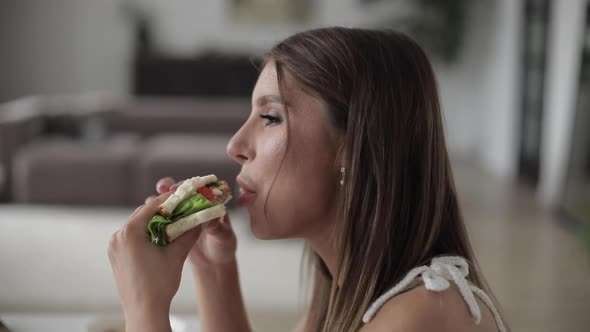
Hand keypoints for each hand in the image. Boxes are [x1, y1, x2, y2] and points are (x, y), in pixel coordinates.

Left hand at [107, 192, 200, 328]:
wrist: (144, 311)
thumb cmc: (159, 284)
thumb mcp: (177, 255)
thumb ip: (189, 233)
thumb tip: (201, 218)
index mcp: (130, 232)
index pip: (152, 206)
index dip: (170, 199)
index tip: (183, 195)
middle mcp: (118, 236)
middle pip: (142, 214)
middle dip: (162, 211)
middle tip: (181, 208)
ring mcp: (114, 247)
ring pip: (137, 226)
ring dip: (154, 222)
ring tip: (173, 223)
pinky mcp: (116, 256)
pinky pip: (132, 238)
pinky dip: (146, 234)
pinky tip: (161, 238)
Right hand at [156, 177, 237, 269]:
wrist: (214, 264)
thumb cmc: (223, 246)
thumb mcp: (223, 236)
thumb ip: (217, 227)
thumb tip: (210, 218)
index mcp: (206, 202)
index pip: (194, 188)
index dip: (185, 186)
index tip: (176, 188)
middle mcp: (191, 206)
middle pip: (175, 191)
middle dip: (166, 187)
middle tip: (161, 188)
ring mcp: (178, 217)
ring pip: (164, 204)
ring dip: (155, 202)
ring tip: (150, 205)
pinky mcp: (169, 229)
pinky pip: (158, 221)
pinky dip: (151, 219)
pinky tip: (146, 222)